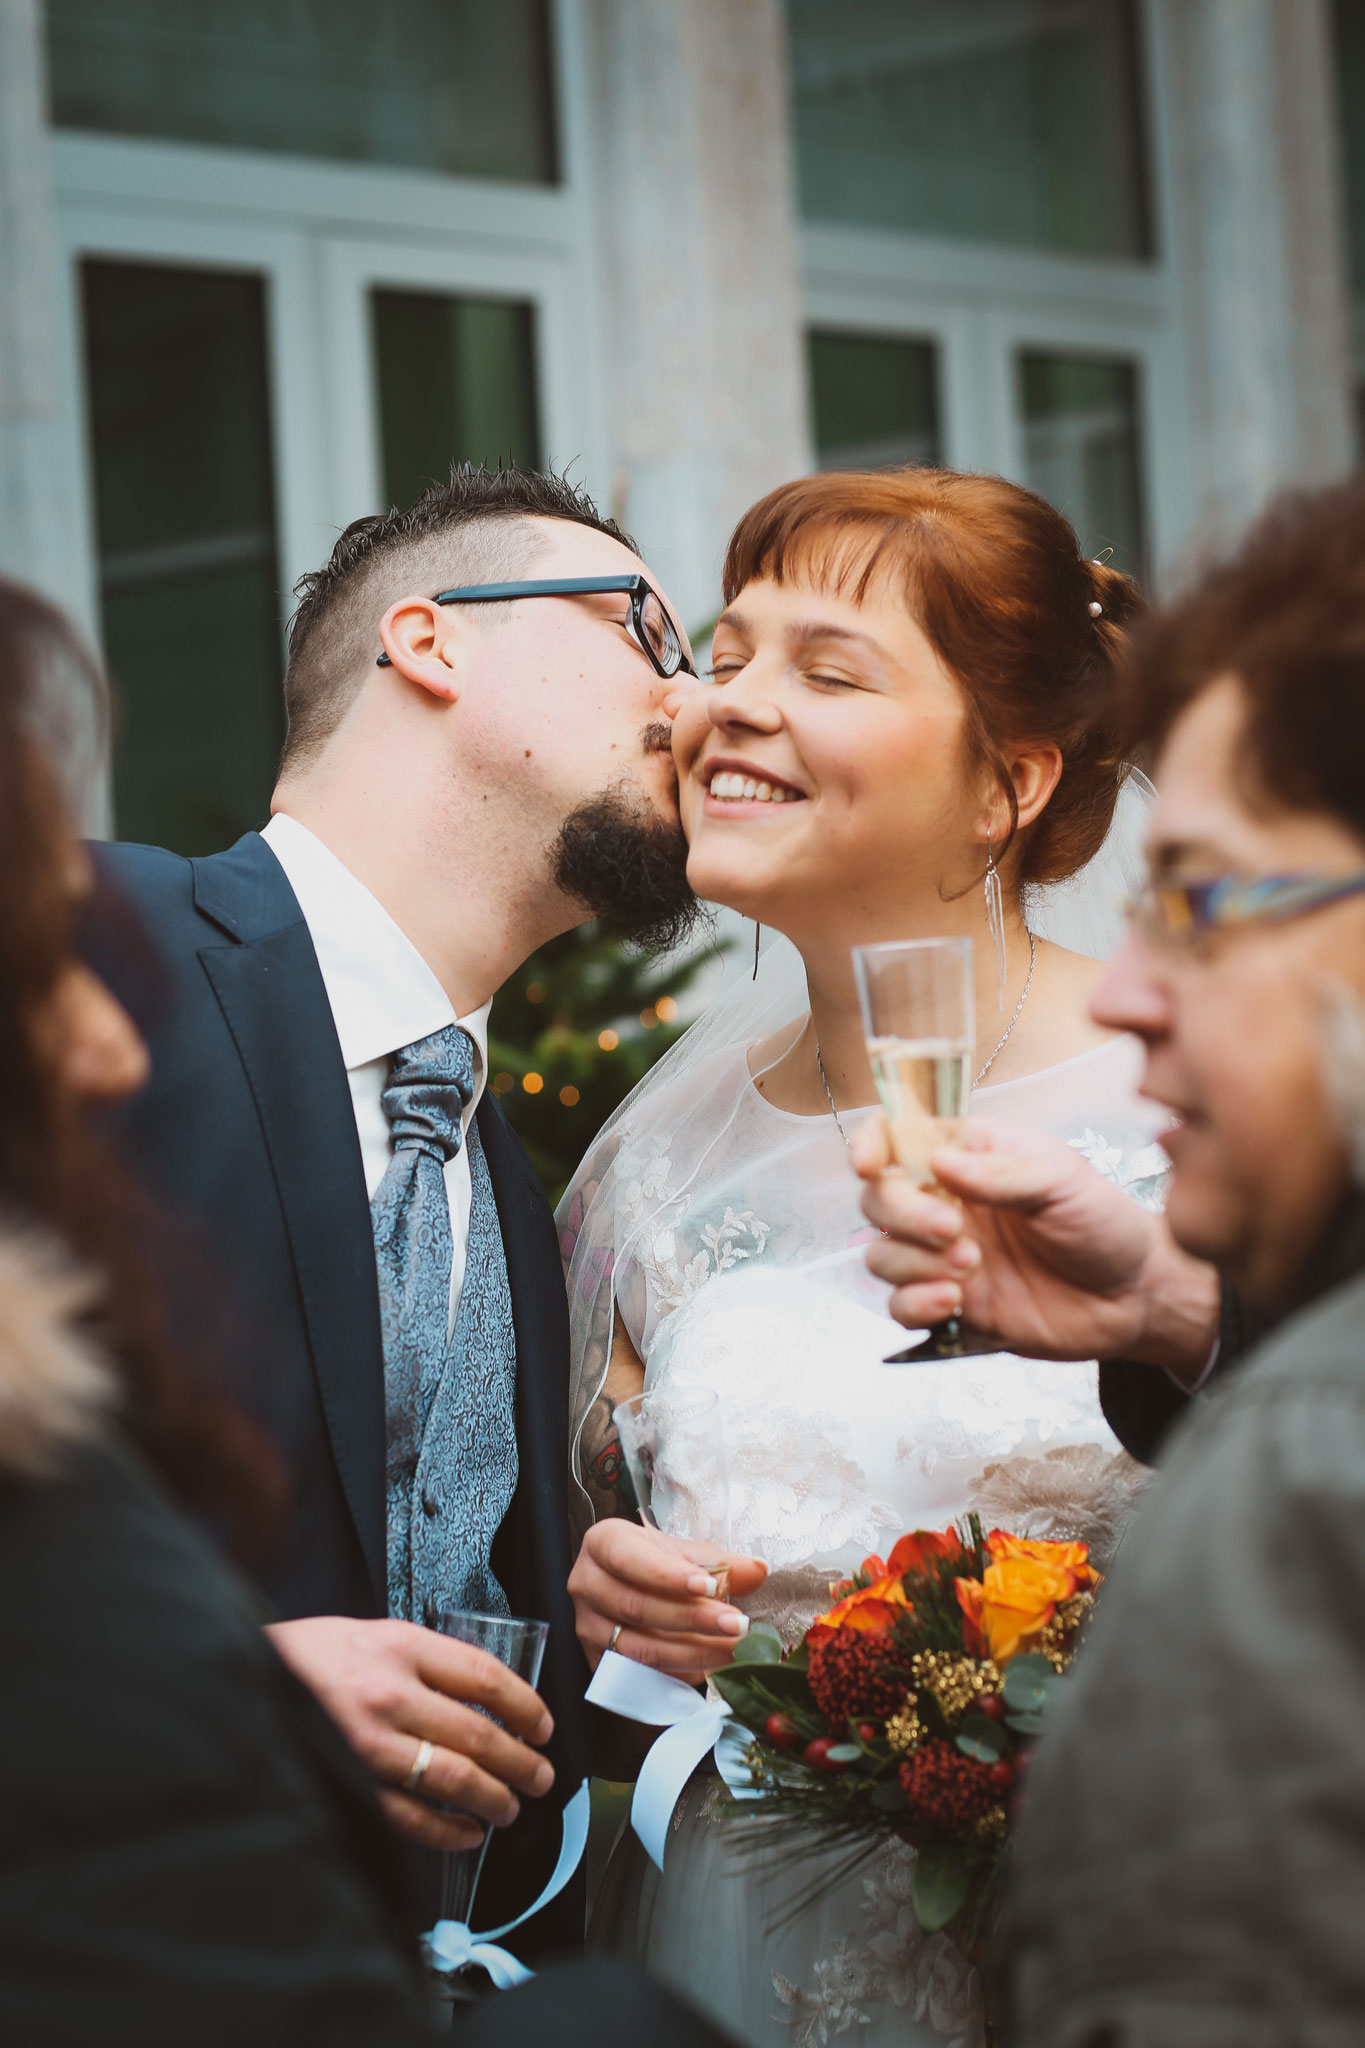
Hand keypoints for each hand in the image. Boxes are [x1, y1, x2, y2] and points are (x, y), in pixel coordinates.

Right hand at [266, 1615, 554, 1853]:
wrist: (242, 1679)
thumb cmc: (309, 1655)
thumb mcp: (372, 1633)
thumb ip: (425, 1661)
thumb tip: (485, 1699)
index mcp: (400, 1646)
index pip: (486, 1678)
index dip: (526, 1706)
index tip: (543, 1725)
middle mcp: (389, 1694)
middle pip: (480, 1734)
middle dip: (522, 1761)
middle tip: (542, 1775)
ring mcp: (369, 1744)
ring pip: (455, 1779)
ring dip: (495, 1798)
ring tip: (512, 1805)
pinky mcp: (350, 1783)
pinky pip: (412, 1817)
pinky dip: (449, 1831)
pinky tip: (468, 1833)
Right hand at [570, 1521, 767, 1678]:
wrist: (632, 1587)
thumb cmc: (657, 1563)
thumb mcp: (686, 1553)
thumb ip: (720, 1562)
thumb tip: (757, 1570)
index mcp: (603, 1543)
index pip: (631, 1559)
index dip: (669, 1575)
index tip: (711, 1586)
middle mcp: (587, 1584)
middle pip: (638, 1607)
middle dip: (693, 1618)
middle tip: (737, 1625)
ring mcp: (588, 1627)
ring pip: (640, 1647)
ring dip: (693, 1651)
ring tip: (733, 1649)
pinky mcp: (599, 1662)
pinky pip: (639, 1675)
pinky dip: (678, 1673)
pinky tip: (710, 1669)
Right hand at [851, 1114, 1219, 1381]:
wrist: (1134, 1297)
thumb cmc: (1104, 1224)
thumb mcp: (1062, 1182)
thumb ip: (1001, 1172)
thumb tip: (940, 1160)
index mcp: (969, 1156)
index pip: (899, 1138)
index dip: (872, 1145)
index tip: (871, 1164)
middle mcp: (945, 1203)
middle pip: (878, 1199)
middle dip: (903, 1213)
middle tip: (952, 1228)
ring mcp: (943, 1257)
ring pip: (881, 1254)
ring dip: (914, 1261)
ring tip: (972, 1267)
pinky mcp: (950, 1305)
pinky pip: (900, 1306)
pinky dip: (915, 1304)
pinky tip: (954, 1302)